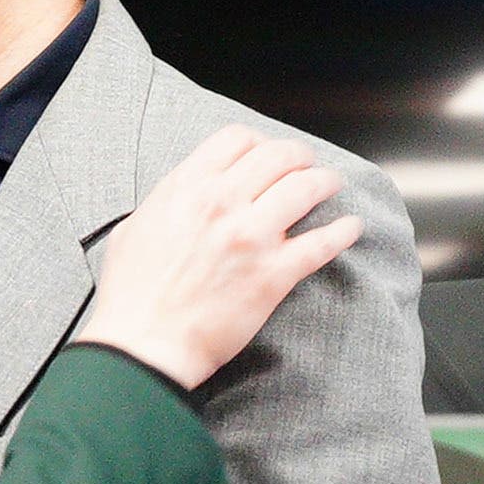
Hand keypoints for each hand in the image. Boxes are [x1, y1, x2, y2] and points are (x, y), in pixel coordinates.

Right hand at [83, 130, 361, 392]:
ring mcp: (251, 237)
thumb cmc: (132, 296)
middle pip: (278, 156)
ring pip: (305, 188)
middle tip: (305, 166)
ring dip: (324, 182)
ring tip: (330, 185)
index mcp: (187, 188)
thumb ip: (166, 202)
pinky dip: (342, 232)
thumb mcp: (135, 228)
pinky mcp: (273, 275)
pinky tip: (350, 228)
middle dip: (298, 157)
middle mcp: (222, 204)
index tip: (264, 155)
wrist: (144, 344)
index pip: (237, 140)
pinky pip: (321, 244)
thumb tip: (182, 195)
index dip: (257, 143)